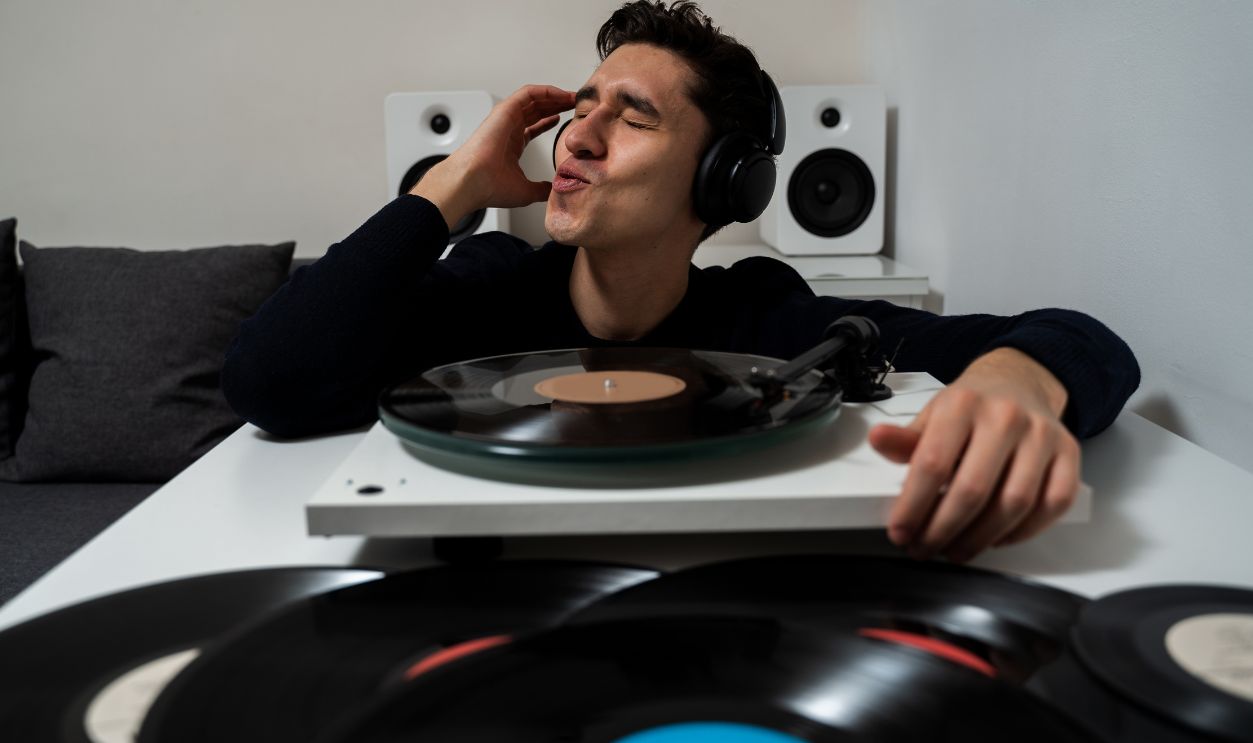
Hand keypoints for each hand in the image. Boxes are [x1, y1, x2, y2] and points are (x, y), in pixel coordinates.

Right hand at [411, 84, 574, 227]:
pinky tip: (561, 94)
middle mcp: (508, 129)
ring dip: (555, 96)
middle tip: (576, 104)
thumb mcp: (526, 191)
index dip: (551, 121)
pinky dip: (546, 91)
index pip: (534, 126)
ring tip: (573, 97)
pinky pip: (528, 93)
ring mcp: (506, 118)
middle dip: (557, 105)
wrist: (473, 183)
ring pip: (534, 99)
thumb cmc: (490, 187)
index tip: (568, 120)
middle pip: (536, 110)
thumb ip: (541, 189)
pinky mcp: (505, 110)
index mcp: (512, 144)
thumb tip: (555, 190)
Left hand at [868, 348, 1079, 562]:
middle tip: (924, 549)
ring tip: (955, 550)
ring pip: (1014, 503)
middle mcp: (1006, 416)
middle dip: (943, 530)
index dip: (913, 506)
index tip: (900, 532)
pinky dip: (1023, 531)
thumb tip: (877, 440)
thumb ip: (906, 439)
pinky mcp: (1069, 453)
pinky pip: (1052, 504)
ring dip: (980, 538)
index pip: (933, 463)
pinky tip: (995, 539)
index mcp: (963, 404)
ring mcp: (1042, 435)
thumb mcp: (932, 415)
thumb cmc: (971, 407)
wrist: (1018, 382)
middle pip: (973, 490)